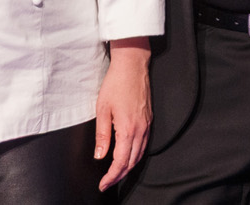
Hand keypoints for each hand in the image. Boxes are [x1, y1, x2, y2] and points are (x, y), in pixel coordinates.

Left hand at [95, 39, 151, 190]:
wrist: (133, 65)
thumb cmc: (116, 83)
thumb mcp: (102, 109)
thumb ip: (102, 135)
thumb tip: (100, 156)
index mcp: (128, 129)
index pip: (120, 162)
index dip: (111, 176)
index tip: (103, 184)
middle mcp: (141, 130)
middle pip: (132, 162)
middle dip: (119, 176)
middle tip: (107, 183)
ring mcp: (147, 125)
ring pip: (140, 155)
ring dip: (128, 167)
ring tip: (116, 173)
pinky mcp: (149, 120)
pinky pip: (144, 144)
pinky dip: (136, 155)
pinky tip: (128, 156)